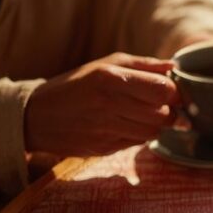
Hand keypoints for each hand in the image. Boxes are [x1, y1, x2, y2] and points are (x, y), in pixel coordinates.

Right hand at [25, 53, 177, 155]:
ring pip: (154, 131)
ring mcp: (106, 129)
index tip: (173, 91)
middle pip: (163, 114)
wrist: (36, 117)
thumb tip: (175, 66)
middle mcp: (109, 105)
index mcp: (111, 79)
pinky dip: (139, 135)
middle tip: (161, 105)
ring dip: (155, 124)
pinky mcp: (104, 148)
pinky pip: (137, 143)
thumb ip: (144, 65)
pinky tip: (127, 125)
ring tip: (142, 114)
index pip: (163, 90)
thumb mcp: (105, 65)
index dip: (175, 92)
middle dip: (169, 110)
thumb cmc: (76, 85)